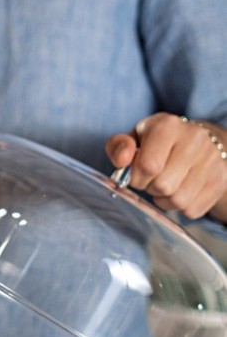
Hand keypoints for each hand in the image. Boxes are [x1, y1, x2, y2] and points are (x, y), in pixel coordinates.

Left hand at [106, 112, 226, 220]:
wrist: (198, 143)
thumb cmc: (158, 143)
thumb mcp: (135, 138)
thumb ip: (119, 146)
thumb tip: (122, 160)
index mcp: (168, 126)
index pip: (148, 166)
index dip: (136, 177)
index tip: (136, 173)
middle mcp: (195, 140)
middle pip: (163, 186)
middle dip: (150, 187)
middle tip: (151, 179)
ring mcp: (212, 160)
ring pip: (179, 201)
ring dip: (164, 199)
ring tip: (165, 184)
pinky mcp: (221, 180)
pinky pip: (192, 209)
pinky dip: (180, 207)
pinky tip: (179, 190)